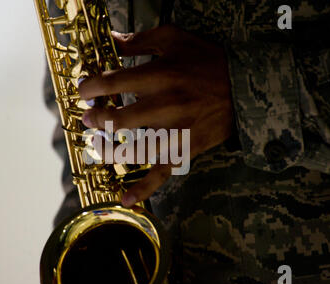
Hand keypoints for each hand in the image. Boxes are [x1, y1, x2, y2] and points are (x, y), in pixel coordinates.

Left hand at [79, 25, 232, 207]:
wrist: (245, 85)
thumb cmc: (208, 61)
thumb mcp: (174, 39)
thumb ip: (140, 40)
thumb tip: (111, 40)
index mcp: (161, 76)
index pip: (114, 83)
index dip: (92, 88)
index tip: (84, 91)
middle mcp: (166, 106)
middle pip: (120, 120)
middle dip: (97, 120)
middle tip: (89, 119)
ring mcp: (176, 132)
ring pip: (136, 150)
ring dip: (110, 152)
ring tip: (97, 147)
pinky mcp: (185, 150)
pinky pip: (162, 173)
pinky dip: (144, 188)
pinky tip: (125, 199)